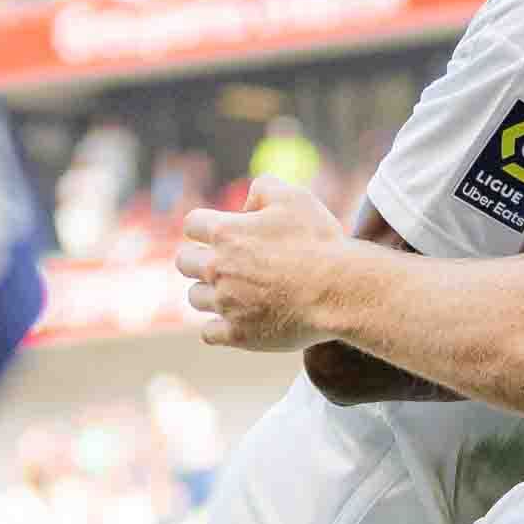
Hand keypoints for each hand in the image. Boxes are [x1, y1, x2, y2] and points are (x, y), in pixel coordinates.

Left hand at [175, 188, 363, 350]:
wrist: (340, 292)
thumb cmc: (319, 243)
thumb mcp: (295, 198)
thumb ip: (263, 188)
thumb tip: (247, 203)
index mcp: (226, 233)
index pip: (192, 224)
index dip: (205, 226)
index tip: (221, 233)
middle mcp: (218, 269)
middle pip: (184, 262)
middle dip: (200, 259)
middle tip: (224, 263)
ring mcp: (226, 304)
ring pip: (195, 298)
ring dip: (209, 293)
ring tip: (233, 292)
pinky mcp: (238, 335)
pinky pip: (209, 333)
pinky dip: (218, 327)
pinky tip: (235, 321)